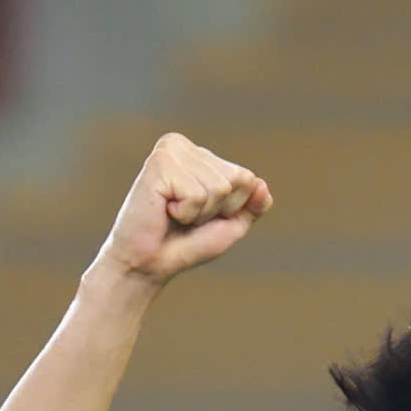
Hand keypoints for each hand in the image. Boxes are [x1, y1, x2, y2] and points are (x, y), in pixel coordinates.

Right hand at [97, 133, 272, 286]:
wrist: (149, 264)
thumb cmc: (186, 244)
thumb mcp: (230, 225)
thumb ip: (252, 206)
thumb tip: (262, 184)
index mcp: (201, 155)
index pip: (246, 178)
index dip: (231, 207)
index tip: (201, 216)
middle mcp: (184, 146)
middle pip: (236, 180)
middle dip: (217, 209)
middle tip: (186, 217)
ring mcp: (171, 151)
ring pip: (219, 187)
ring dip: (200, 212)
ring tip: (174, 214)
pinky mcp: (159, 164)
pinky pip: (197, 194)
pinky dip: (186, 212)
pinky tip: (165, 210)